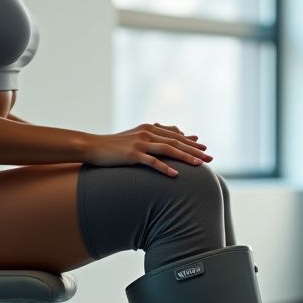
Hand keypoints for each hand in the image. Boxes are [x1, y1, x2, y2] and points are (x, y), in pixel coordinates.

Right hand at [84, 122, 212, 175]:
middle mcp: (147, 133)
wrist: (93, 147)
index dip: (191, 142)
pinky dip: (165, 167)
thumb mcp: (136, 136)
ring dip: (186, 157)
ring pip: (168, 149)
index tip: (205, 148)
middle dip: (194, 150)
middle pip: (176, 141)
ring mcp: (140, 143)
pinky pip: (152, 162)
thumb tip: (170, 136)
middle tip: (209, 157)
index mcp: (149, 128)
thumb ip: (154, 135)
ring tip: (199, 165)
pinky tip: (176, 174)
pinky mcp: (132, 155)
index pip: (175, 135)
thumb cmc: (115, 145)